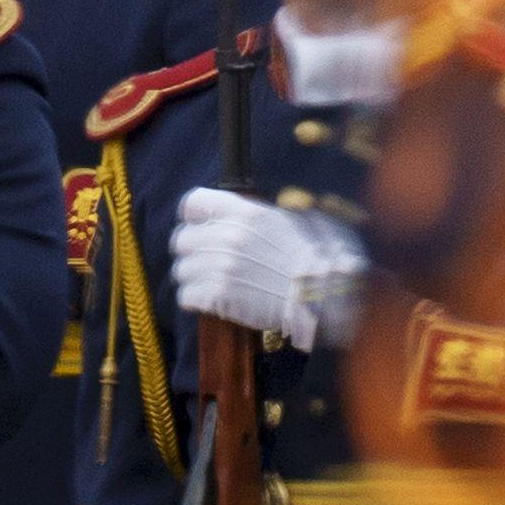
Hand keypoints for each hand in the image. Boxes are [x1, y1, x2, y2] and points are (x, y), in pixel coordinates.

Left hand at [170, 187, 366, 349]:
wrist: (324, 297)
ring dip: (193, 278)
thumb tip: (258, 216)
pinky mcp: (218, 296)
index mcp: (245, 212)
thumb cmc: (319, 258)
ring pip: (181, 270)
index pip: (193, 203)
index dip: (192, 216)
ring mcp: (220, 266)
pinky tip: (211, 301)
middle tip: (205, 262)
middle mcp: (228, 235)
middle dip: (191, 252)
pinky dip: (195, 300)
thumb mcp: (298, 221)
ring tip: (211, 284)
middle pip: (180, 240)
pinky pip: (186, 296)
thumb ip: (267, 216)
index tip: (198, 226)